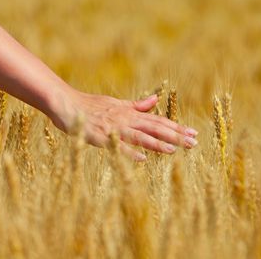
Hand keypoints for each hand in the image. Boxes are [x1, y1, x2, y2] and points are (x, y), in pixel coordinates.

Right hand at [49, 89, 198, 160]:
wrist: (66, 104)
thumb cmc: (90, 105)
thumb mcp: (116, 103)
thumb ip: (136, 105)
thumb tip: (155, 101)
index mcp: (130, 112)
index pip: (158, 120)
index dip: (176, 127)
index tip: (193, 133)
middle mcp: (125, 119)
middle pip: (154, 128)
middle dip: (175, 135)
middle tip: (193, 142)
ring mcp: (113, 128)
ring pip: (139, 136)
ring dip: (157, 143)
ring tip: (174, 149)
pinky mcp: (100, 137)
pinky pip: (117, 146)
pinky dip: (130, 152)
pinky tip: (142, 159)